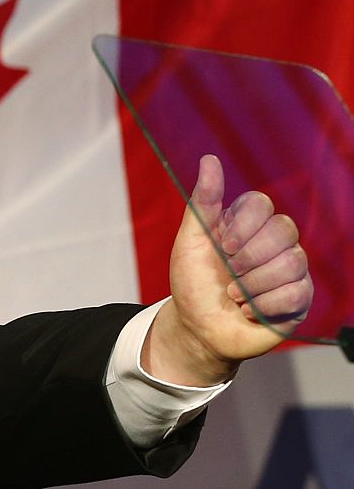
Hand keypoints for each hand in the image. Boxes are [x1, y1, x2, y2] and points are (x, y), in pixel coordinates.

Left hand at [148, 154, 312, 384]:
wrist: (197, 329)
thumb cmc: (193, 285)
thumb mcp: (189, 242)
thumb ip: (203, 203)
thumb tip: (209, 160)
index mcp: (248, 225)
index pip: (262, 203)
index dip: (244, 225)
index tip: (222, 246)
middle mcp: (274, 242)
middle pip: (283, 230)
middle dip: (248, 258)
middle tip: (229, 274)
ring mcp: (291, 269)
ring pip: (291, 263)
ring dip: (253, 285)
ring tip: (234, 296)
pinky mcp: (299, 298)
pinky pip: (296, 292)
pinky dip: (264, 305)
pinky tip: (249, 311)